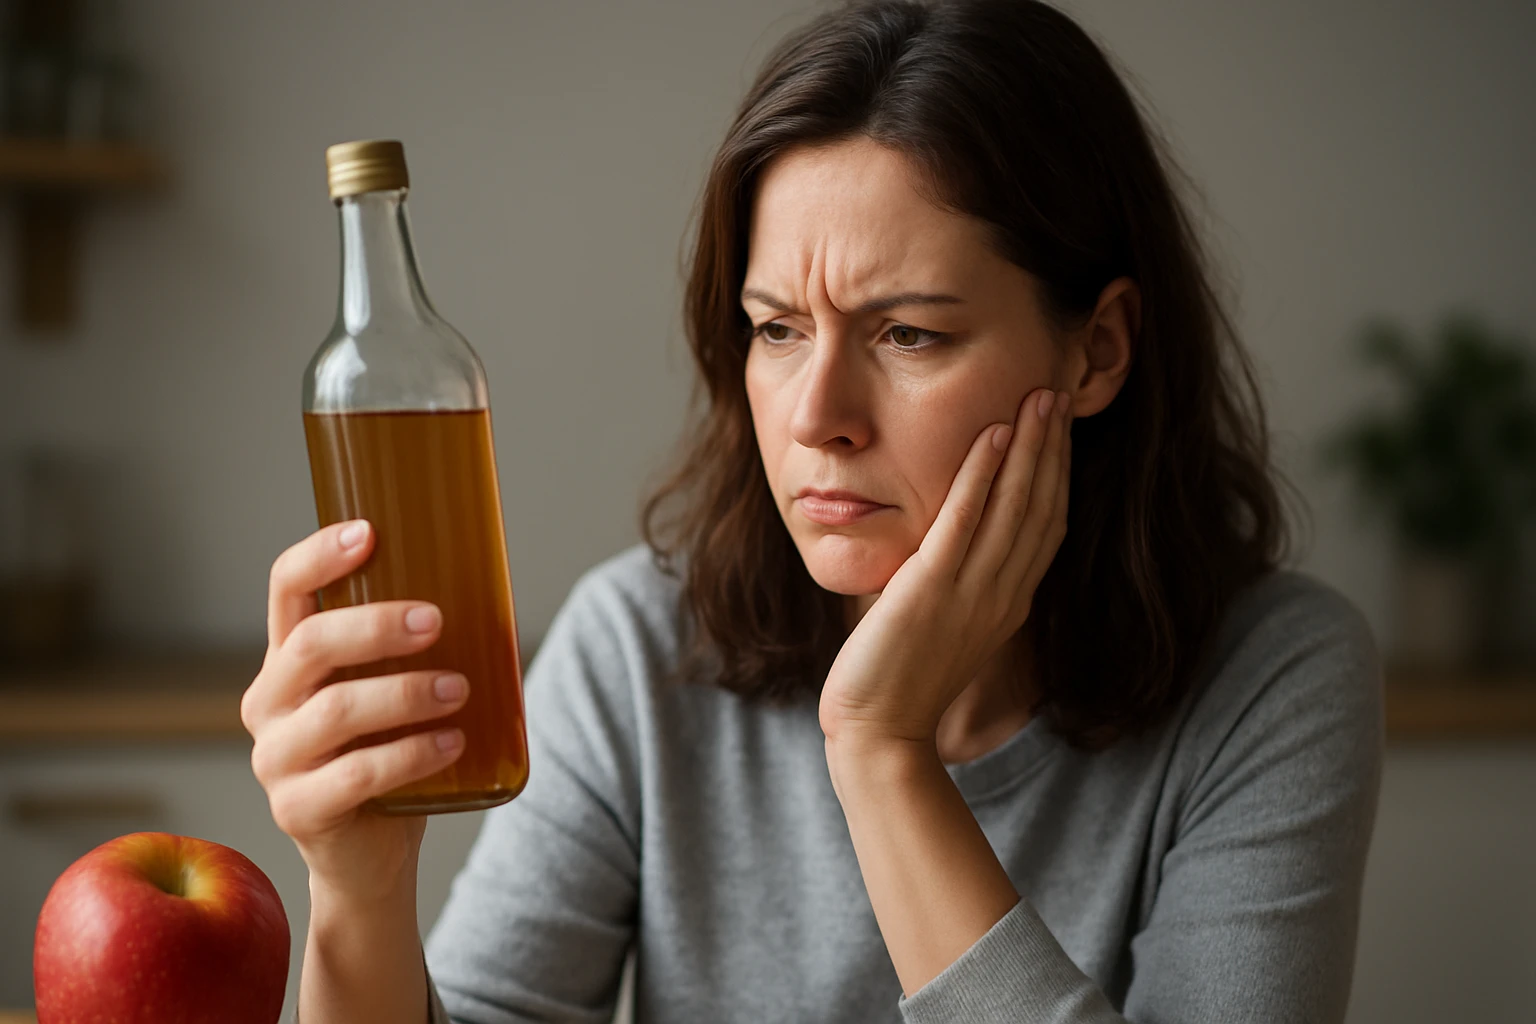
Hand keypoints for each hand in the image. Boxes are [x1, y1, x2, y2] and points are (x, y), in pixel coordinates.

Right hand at [240, 520, 468, 905]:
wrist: (372, 857)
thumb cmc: (389, 756)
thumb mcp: (393, 692)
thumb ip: (415, 650)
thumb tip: (494, 591)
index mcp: (288, 661)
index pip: (286, 590)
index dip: (320, 556)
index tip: (369, 533)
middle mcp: (269, 703)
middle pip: (310, 644)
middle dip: (376, 626)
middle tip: (436, 621)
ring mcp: (276, 759)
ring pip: (335, 710)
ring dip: (406, 692)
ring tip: (459, 688)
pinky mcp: (298, 810)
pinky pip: (355, 774)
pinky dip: (411, 754)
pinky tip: (452, 743)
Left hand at [817, 387, 1071, 749]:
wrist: (879, 733)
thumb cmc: (899, 683)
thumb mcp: (943, 628)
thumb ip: (958, 588)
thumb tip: (952, 553)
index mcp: (1007, 604)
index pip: (1046, 527)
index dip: (1057, 475)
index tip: (1059, 432)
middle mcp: (1001, 595)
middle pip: (1042, 508)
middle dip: (1053, 449)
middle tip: (1058, 394)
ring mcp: (971, 593)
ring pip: (1015, 507)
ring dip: (1030, 448)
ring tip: (1038, 398)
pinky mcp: (932, 590)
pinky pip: (965, 522)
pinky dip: (982, 476)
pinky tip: (993, 434)